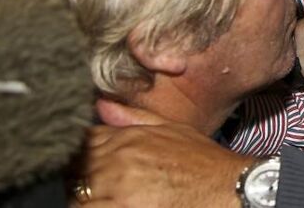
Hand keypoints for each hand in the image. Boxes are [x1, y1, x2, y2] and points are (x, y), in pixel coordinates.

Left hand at [78, 101, 250, 207]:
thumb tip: (101, 106)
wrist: (229, 188)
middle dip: (81, 181)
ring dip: (85, 199)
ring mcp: (118, 188)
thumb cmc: (205, 164)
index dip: (81, 156)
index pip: (82, 143)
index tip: (88, 168)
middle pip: (74, 170)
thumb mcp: (173, 130)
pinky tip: (110, 206)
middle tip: (99, 190)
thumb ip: (134, 119)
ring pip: (75, 195)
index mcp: (128, 138)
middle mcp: (119, 160)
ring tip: (106, 199)